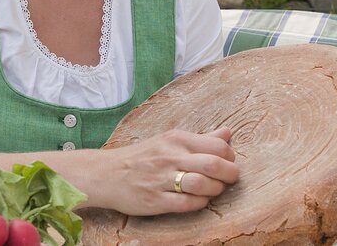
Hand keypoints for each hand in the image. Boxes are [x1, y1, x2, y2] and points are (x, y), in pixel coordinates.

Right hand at [96, 127, 238, 215]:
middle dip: (229, 174)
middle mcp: (170, 156)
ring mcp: (162, 179)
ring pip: (202, 184)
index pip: (217, 146)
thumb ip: (201, 139)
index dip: (230, 157)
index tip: (228, 163)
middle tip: (229, 179)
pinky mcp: (155, 200)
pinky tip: (199, 200)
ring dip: (215, 190)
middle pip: (213, 164)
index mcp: (176, 139)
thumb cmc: (143, 156)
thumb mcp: (169, 140)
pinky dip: (200, 203)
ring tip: (214, 190)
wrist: (107, 173)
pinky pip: (187, 204)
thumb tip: (227, 133)